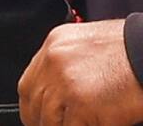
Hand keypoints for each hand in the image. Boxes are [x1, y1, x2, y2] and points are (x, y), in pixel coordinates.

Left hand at [19, 19, 142, 124]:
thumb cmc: (135, 51)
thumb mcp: (91, 47)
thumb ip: (71, 66)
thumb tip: (60, 94)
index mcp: (55, 44)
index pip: (29, 83)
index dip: (33, 105)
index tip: (37, 117)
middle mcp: (54, 61)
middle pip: (33, 102)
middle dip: (42, 121)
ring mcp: (66, 83)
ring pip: (49, 120)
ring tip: (80, 123)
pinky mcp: (82, 104)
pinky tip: (93, 125)